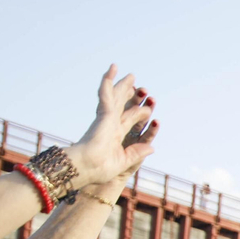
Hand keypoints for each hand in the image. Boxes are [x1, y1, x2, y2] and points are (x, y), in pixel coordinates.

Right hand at [66, 66, 159, 189]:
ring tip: (120, 69)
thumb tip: (152, 147)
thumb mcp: (125, 161)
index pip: (129, 120)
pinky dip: (108, 83)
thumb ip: (137, 152)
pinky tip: (111, 71)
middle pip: (121, 104)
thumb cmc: (101, 169)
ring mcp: (106, 118)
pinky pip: (105, 95)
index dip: (138, 113)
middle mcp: (110, 124)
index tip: (148, 109)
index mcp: (115, 135)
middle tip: (135, 81)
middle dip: (128, 93)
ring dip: (118, 83)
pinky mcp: (103, 114)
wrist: (88, 167)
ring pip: (113, 96)